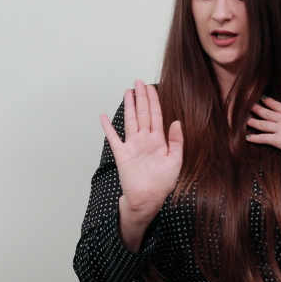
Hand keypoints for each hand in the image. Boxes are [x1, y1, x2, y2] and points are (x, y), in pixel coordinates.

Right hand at [100, 80, 182, 219]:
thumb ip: (176, 141)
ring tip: (127, 92)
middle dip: (141, 97)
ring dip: (129, 106)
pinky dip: (108, 128)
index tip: (152, 87)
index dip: (154, 100)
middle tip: (139, 82)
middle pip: (143, 113)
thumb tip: (176, 121)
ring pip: (131, 120)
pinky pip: (113, 138)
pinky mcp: (122, 154)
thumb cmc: (163, 183)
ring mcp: (132, 146)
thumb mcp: (176, 161)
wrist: (148, 199)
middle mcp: (145, 140)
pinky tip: (104, 117)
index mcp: (159, 140)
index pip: (156, 115)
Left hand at [245, 96, 280, 181]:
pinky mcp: (277, 140)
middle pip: (268, 113)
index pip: (280, 106)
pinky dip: (255, 138)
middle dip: (258, 109)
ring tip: (246, 120)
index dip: (270, 102)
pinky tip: (248, 137)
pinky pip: (263, 138)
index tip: (263, 98)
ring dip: (254, 122)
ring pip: (263, 124)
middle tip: (250, 105)